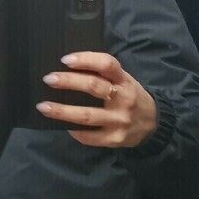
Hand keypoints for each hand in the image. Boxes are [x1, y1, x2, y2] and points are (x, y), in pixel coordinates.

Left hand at [36, 52, 157, 148]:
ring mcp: (118, 121)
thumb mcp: (125, 82)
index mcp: (125, 81)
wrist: (153, 124)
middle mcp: (123, 99)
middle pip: (93, 87)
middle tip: (48, 79)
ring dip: (62, 111)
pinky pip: (88, 136)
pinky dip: (73, 131)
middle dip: (68, 82)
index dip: (86, 59)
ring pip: (86, 115)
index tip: (65, 60)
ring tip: (44, 107)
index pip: (107, 64)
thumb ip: (104, 76)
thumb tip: (69, 70)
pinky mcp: (113, 139)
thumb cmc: (131, 98)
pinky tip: (62, 125)